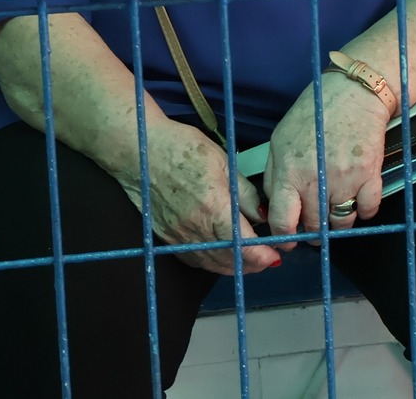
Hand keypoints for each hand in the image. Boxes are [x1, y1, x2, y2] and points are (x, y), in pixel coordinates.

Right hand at [116, 120, 279, 274]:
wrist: (141, 151)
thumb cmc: (184, 149)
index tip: (275, 256)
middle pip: (227, 259)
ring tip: (249, 262)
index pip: (241, 242)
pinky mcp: (165, 236)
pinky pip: (191, 257)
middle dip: (251, 264)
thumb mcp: (224, 164)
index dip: (260, 255)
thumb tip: (262, 216)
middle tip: (268, 260)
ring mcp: (177, 234)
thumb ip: (245, 194)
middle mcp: (193, 226)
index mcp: (212, 206)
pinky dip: (209, 262)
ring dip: (231, 266)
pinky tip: (221, 256)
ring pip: (209, 263)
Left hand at [261, 73, 390, 239]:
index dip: (284, 236)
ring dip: (338, 225)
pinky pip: (368, 208)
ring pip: (341, 221)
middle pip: (313, 224)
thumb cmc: (315, 113)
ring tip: (336, 218)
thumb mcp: (280, 139)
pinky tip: (359, 205)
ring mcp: (345, 178)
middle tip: (315, 228)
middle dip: (313, 231)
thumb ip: (274, 175)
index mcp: (289, 171)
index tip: (289, 238)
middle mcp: (316, 179)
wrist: (355, 92)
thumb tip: (273, 207)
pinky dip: (365, 212)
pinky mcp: (371, 173)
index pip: (282, 220)